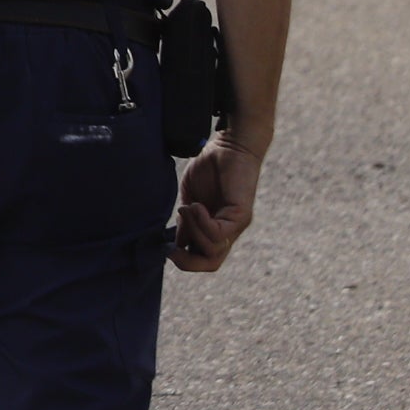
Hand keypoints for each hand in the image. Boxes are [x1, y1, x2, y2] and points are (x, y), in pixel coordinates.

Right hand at [174, 134, 261, 272]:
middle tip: (173, 248)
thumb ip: (186, 223)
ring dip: (192, 231)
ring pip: (212, 250)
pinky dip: (201, 222)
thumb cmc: (210, 168)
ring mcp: (236, 225)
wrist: (229, 145)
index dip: (184, 260)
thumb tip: (176, 244)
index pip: (204, 259)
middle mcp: (228, 231)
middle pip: (211, 264)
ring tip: (187, 208)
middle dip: (188, 262)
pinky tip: (196, 205)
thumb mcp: (190, 200)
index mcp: (215, 229)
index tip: (168, 247)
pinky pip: (217, 233)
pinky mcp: (241, 215)